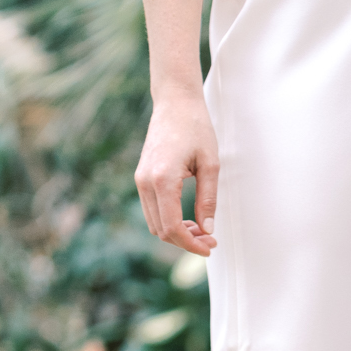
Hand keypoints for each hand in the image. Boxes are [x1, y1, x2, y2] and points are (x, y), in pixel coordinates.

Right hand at [134, 95, 218, 255]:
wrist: (175, 102)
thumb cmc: (196, 128)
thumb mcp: (210, 165)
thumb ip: (208, 200)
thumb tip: (208, 230)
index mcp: (162, 179)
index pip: (172, 227)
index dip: (191, 244)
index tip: (210, 248)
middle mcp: (145, 182)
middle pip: (161, 230)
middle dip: (186, 241)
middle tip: (211, 240)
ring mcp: (140, 180)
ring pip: (155, 224)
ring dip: (177, 233)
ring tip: (203, 230)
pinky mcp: (141, 177)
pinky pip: (152, 211)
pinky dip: (169, 221)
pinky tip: (189, 219)